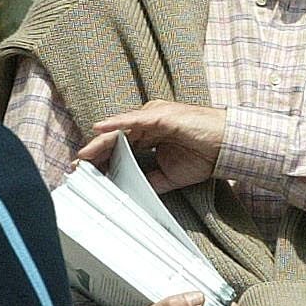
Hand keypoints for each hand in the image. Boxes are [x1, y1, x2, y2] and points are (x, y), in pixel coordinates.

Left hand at [78, 103, 227, 192]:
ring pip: (121, 129)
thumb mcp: (170, 175)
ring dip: (100, 142)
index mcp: (151, 135)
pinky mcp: (162, 115)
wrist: (226, 148)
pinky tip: (99, 129)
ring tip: (84, 154)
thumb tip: (129, 189)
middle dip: (96, 151)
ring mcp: (155, 116)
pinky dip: (116, 124)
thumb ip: (150, 179)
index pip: (121, 146)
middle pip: (116, 137)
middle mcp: (149, 122)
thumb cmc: (205, 156)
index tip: (88, 171)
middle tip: (78, 166)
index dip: (103, 158)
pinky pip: (134, 120)